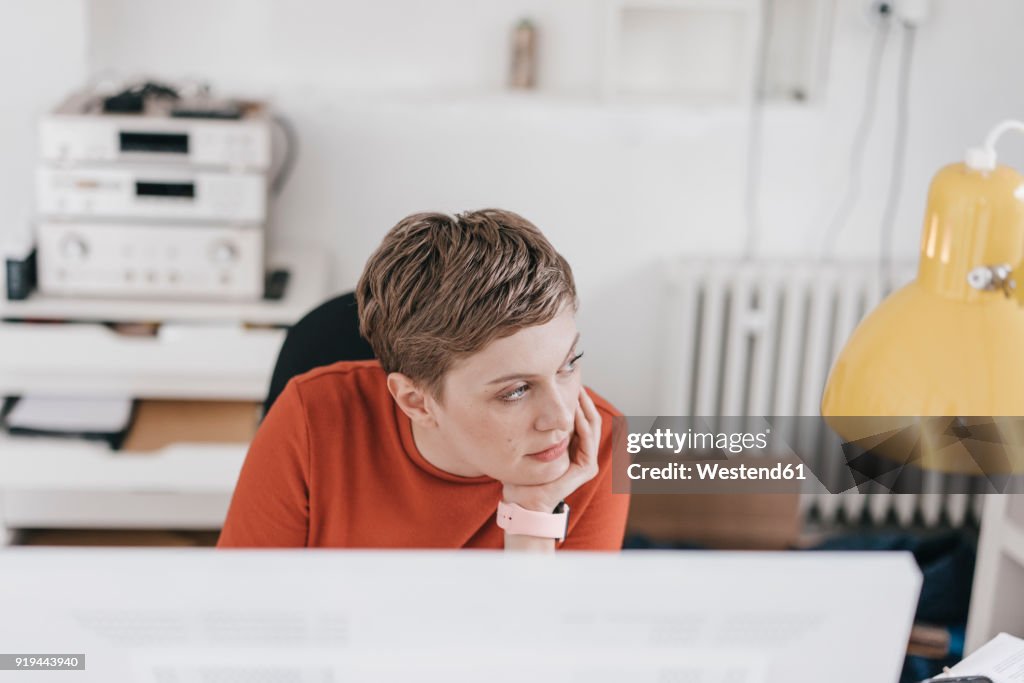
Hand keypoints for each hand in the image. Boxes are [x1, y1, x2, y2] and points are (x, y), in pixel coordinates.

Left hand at [502, 387, 601, 512]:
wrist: (524, 500)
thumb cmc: (524, 472)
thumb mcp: (530, 443)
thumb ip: (535, 427)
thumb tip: (527, 402)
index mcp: (573, 446)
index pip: (580, 416)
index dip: (577, 399)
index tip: (568, 380)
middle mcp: (584, 452)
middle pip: (589, 418)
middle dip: (583, 399)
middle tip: (575, 380)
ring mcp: (587, 461)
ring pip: (591, 426)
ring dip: (585, 407)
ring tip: (577, 390)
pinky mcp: (586, 468)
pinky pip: (587, 441)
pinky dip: (583, 424)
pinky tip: (575, 411)